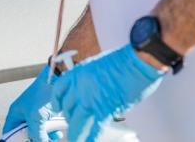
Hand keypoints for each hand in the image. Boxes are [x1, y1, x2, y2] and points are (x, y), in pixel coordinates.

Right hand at [3, 65, 59, 141]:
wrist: (57, 79)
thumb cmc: (42, 94)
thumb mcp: (36, 118)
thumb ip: (37, 135)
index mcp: (15, 113)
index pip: (9, 132)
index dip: (14, 140)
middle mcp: (23, 114)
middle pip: (25, 134)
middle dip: (33, 140)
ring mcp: (35, 114)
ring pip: (37, 132)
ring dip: (45, 137)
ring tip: (54, 137)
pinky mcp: (46, 113)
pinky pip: (46, 128)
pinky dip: (52, 132)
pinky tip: (58, 133)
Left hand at [51, 45, 165, 141]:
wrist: (136, 62)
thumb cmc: (123, 61)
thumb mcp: (97, 65)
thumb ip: (89, 80)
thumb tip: (89, 93)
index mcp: (78, 73)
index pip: (59, 90)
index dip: (57, 101)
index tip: (58, 108)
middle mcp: (80, 87)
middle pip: (67, 109)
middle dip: (70, 118)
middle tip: (74, 123)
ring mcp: (91, 99)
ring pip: (77, 122)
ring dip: (76, 133)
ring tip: (76, 139)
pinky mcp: (104, 109)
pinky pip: (93, 128)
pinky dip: (91, 137)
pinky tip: (89, 141)